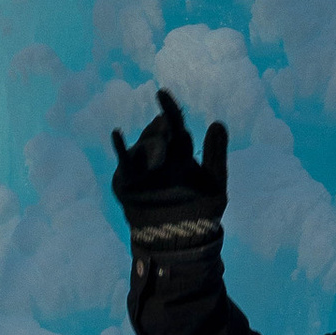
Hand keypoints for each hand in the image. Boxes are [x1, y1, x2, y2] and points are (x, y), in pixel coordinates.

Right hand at [109, 88, 228, 235]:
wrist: (181, 242)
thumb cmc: (200, 212)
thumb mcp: (214, 181)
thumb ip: (216, 154)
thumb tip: (217, 122)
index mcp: (181, 154)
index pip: (174, 125)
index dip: (169, 108)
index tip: (161, 92)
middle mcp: (160, 159)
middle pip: (157, 133)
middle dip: (161, 129)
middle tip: (165, 128)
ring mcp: (143, 171)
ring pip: (144, 146)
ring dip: (152, 145)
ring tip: (161, 159)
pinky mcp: (129, 184)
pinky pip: (124, 163)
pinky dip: (120, 148)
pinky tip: (117, 133)